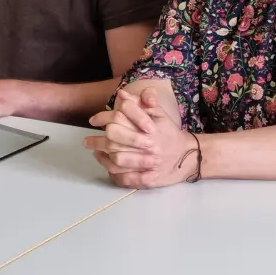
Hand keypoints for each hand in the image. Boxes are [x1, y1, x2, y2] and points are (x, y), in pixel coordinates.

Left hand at [84, 87, 198, 188]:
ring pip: (118, 160)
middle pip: (115, 138)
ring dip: (102, 156)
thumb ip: (142, 102)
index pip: (122, 115)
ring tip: (95, 152)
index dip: (104, 116)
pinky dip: (113, 174)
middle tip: (86, 140)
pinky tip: (107, 167)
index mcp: (151, 126)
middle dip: (97, 138)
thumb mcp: (160, 114)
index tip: (93, 120)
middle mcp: (150, 144)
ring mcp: (150, 164)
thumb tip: (121, 94)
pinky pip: (126, 178)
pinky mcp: (149, 180)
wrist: (188, 156)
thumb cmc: (169, 133)